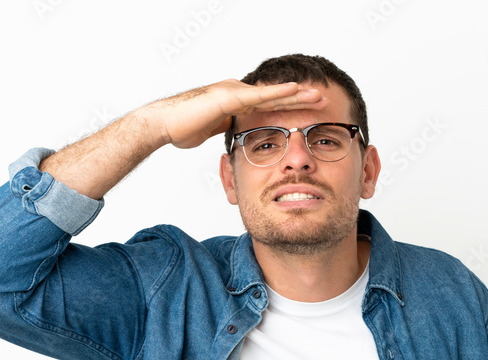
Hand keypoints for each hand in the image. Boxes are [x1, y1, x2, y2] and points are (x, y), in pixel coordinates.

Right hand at [152, 79, 327, 149]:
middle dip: (301, 98)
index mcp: (237, 103)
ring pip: (272, 93)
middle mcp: (239, 93)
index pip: (270, 106)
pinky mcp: (228, 96)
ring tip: (318, 94)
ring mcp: (234, 92)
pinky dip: (278, 92)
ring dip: (297, 93)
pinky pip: (258, 95)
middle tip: (324, 99)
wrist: (163, 124)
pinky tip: (295, 90)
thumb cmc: (182, 127)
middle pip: (276, 97)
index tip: (311, 112)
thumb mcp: (215, 132)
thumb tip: (239, 142)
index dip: (291, 108)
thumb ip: (229, 131)